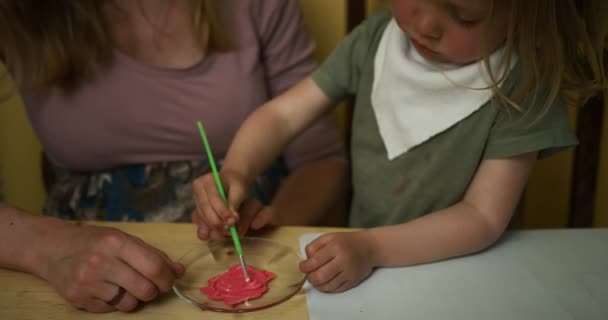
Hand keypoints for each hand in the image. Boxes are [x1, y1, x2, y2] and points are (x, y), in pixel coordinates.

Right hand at [39, 224, 184, 312]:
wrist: (52, 248)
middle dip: (154, 291)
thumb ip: (153, 255)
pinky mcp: (78, 298)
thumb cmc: (94, 242)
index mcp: (116, 242)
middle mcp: (101, 262)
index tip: (169, 281)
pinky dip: (115, 303)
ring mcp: (87, 281)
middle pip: (144, 289)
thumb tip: (179, 271)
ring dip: (134, 298)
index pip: (153, 266)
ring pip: (129, 304)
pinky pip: (111, 309)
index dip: (167, 278)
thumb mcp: (124, 239)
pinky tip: (108, 289)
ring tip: (126, 286)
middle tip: (150, 286)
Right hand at [192, 171, 277, 239]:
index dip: (222, 211)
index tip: (232, 221)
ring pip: (202, 217)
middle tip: (229, 229)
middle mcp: (198, 190)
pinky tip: (219, 233)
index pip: (213, 198)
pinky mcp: (198, 210)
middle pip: (205, 209)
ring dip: (214, 227)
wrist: (232, 181)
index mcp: (206, 181)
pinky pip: (202, 222)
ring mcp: (196, 200)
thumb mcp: (239, 189)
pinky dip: (210, 229)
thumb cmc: (237, 183)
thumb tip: (231, 220)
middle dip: (217, 221)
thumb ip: (234, 203)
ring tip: (227, 231)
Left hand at [299, 231, 376, 292]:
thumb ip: (315, 246)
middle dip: (310, 277)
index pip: (314, 262)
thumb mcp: (329, 237)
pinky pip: (335, 290)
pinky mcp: (353, 282)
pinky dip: (327, 287)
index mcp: (335, 247)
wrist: (370, 247)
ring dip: (317, 284)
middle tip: (309, 274)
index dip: (304, 267)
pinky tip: (325, 282)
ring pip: (327, 286)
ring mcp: (348, 273)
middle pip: (320, 276)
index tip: (303, 266)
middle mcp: (343, 261)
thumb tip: (306, 261)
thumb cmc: (347, 241)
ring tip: (316, 278)